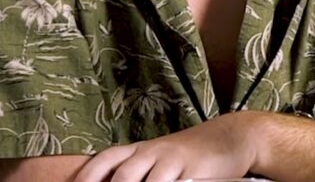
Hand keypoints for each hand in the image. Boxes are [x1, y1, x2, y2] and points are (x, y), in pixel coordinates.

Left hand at [73, 112, 259, 181]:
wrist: (229, 137)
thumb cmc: (187, 155)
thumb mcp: (157, 158)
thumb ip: (134, 170)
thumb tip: (108, 180)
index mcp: (137, 150)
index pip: (104, 160)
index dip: (86, 176)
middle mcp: (151, 152)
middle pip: (121, 175)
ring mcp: (171, 161)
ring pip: (145, 181)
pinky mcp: (192, 171)